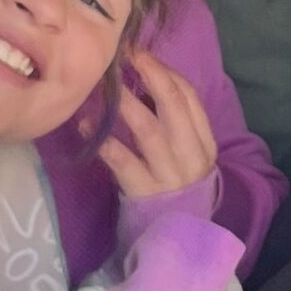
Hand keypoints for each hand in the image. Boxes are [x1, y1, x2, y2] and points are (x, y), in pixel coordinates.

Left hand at [100, 54, 218, 199]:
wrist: (177, 236)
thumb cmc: (176, 186)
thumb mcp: (186, 154)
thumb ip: (173, 123)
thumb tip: (142, 81)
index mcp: (204, 141)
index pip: (189, 97)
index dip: (165, 71)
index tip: (140, 53)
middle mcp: (190, 155)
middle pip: (173, 106)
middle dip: (150, 75)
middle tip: (126, 54)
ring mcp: (168, 175)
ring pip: (148, 130)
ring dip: (125, 104)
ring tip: (104, 86)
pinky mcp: (144, 193)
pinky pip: (123, 162)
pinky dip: (104, 141)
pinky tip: (86, 125)